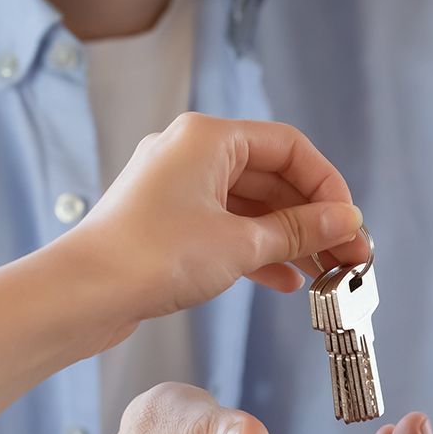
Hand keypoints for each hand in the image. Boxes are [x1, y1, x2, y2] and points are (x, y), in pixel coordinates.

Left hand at [74, 112, 371, 334]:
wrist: (82, 295)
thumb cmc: (151, 257)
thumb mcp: (241, 244)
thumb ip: (299, 230)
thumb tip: (346, 220)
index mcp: (207, 138)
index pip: (289, 147)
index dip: (327, 185)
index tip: (350, 222)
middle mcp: (190, 153)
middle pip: (272, 176)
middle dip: (314, 218)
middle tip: (350, 255)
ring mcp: (176, 189)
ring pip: (251, 206)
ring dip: (290, 238)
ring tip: (326, 273)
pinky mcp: (167, 224)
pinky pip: (227, 228)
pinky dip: (258, 250)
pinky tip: (286, 281)